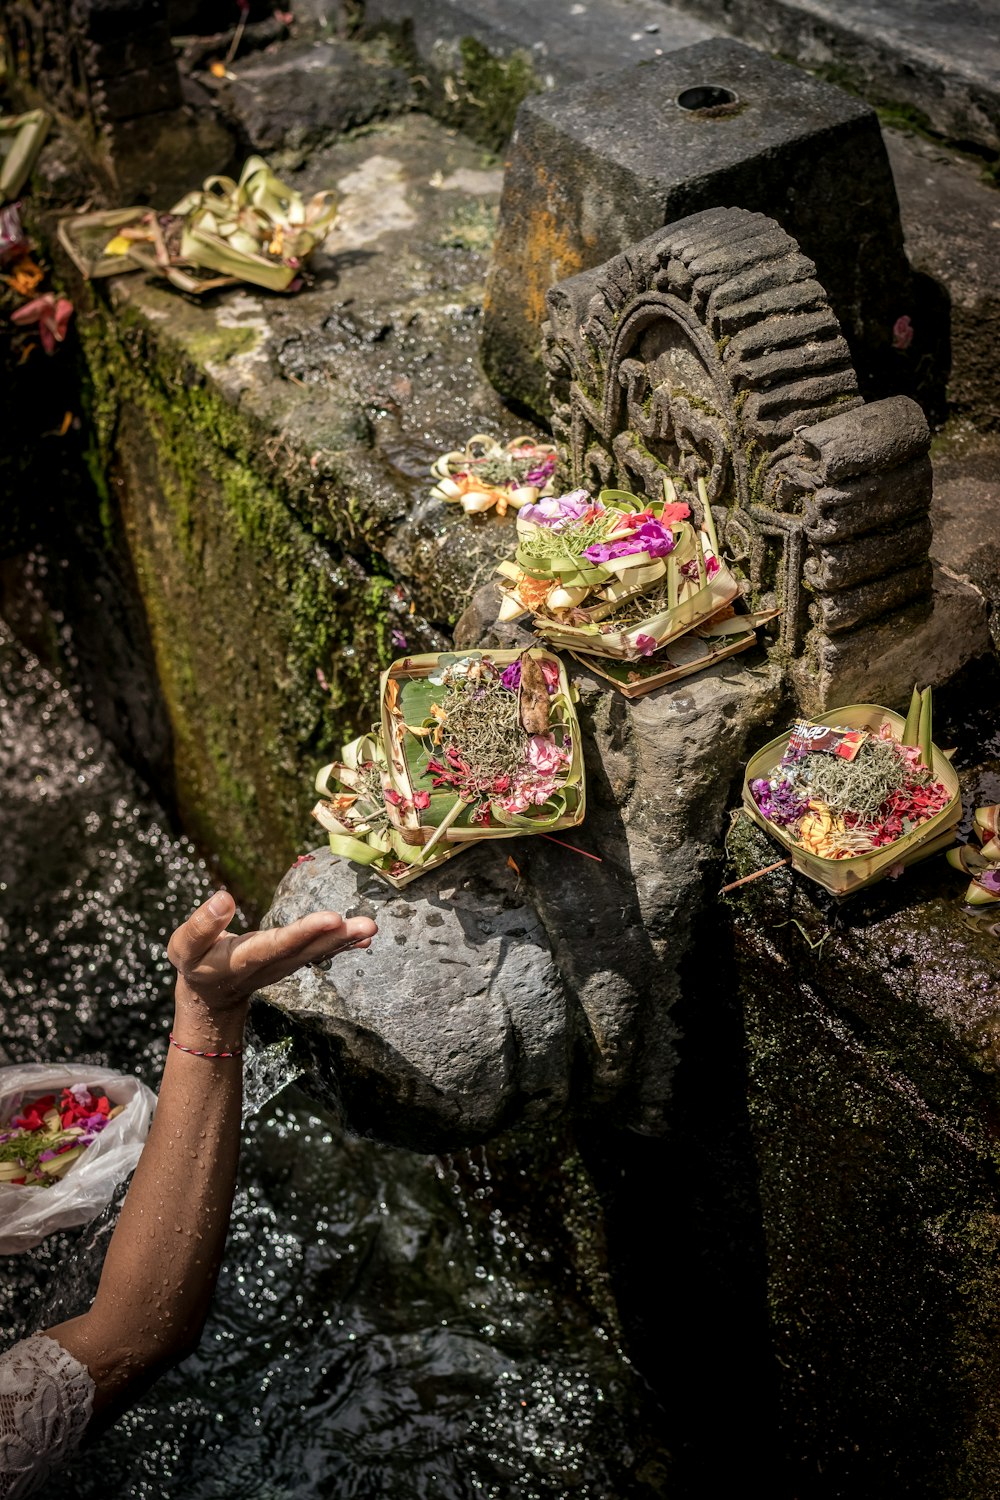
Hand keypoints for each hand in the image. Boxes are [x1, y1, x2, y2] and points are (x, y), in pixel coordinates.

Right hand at [167, 891, 376, 1023]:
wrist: (210, 994)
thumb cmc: (196, 962)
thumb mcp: (184, 947)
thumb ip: (202, 925)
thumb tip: (223, 898)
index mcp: (244, 960)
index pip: (277, 944)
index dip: (304, 933)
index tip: (331, 919)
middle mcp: (271, 964)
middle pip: (307, 950)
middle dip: (337, 938)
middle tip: (368, 925)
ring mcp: (285, 964)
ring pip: (318, 952)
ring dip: (346, 940)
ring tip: (372, 928)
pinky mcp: (293, 960)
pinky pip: (321, 952)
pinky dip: (343, 944)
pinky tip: (365, 937)